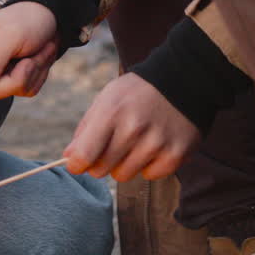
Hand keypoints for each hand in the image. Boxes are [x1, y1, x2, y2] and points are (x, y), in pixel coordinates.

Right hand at [0, 2, 60, 102]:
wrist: (52, 15)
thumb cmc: (27, 18)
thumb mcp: (10, 35)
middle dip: (12, 80)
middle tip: (28, 60)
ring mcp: (0, 74)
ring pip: (10, 92)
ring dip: (31, 73)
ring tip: (38, 52)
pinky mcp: (18, 79)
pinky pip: (26, 90)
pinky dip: (38, 75)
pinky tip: (40, 57)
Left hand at [64, 73, 199, 180]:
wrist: (184, 79)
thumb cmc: (137, 92)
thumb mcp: (106, 99)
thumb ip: (85, 130)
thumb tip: (69, 159)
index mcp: (112, 113)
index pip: (84, 156)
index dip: (76, 164)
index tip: (77, 163)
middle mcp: (134, 129)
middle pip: (101, 170)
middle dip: (100, 162)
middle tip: (112, 146)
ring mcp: (157, 142)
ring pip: (123, 175)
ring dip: (124, 164)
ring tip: (135, 143)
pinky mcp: (177, 153)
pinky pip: (150, 175)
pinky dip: (149, 166)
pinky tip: (154, 147)